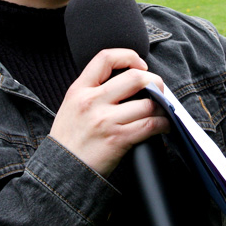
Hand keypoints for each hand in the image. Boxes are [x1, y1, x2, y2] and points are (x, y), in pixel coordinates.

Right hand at [49, 49, 167, 177]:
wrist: (62, 169)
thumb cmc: (69, 139)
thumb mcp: (71, 105)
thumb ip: (93, 91)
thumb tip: (127, 82)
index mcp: (79, 90)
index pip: (105, 58)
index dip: (128, 56)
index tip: (140, 65)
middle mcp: (92, 101)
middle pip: (134, 78)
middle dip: (154, 81)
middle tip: (158, 88)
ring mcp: (105, 120)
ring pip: (147, 103)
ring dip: (161, 106)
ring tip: (162, 110)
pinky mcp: (118, 139)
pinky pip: (150, 125)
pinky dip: (163, 124)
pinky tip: (163, 125)